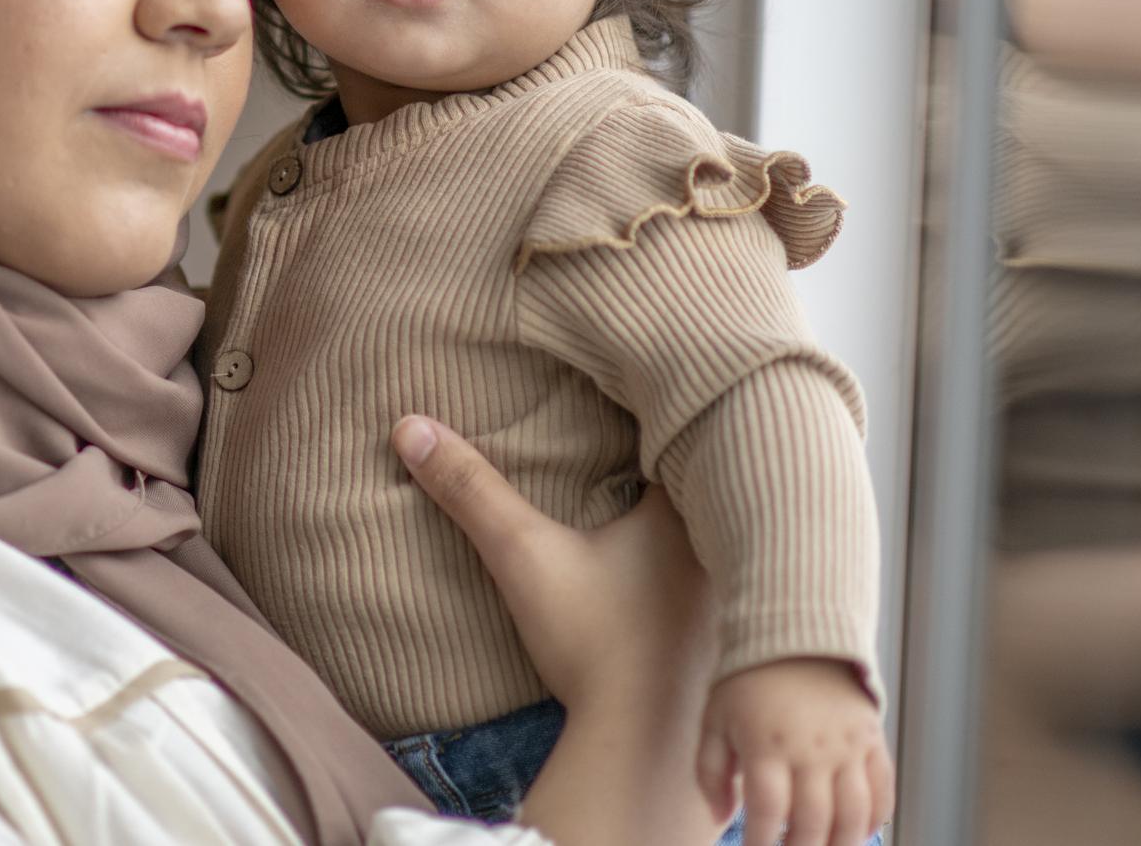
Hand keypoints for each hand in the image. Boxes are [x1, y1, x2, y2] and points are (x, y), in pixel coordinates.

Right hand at [390, 415, 714, 720]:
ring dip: (684, 519)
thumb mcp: (524, 556)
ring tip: (646, 498)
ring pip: (713, 533)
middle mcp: (726, 550)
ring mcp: (731, 599)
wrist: (642, 747)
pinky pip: (711, 581)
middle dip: (674, 460)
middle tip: (635, 436)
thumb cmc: (596, 645)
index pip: (690, 433)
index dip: (664, 411)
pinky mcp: (724, 639)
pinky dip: (686, 568)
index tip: (633, 393)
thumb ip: (471, 492)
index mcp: (688, 514)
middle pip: (705, 480)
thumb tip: (409, 428)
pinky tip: (655, 575)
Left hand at [696, 658, 892, 845]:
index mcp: (766, 743)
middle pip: (812, 821)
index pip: (767, 809)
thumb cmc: (746, 683)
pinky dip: (875, 819)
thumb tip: (719, 819)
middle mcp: (810, 749)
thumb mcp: (714, 720)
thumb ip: (710, 772)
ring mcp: (847, 746)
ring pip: (853, 815)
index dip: (761, 842)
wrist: (795, 636)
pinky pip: (883, 790)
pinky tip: (857, 833)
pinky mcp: (872, 740)